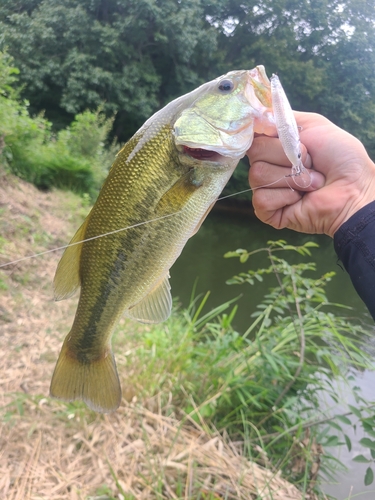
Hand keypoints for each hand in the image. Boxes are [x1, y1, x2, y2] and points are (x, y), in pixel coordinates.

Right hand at [247, 112, 374, 236]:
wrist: (353, 188)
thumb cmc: (340, 157)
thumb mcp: (314, 124)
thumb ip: (282, 118)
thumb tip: (256, 116)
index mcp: (274, 145)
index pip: (252, 134)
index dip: (262, 132)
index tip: (278, 133)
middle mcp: (266, 165)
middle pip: (255, 152)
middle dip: (286, 156)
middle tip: (309, 163)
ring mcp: (265, 188)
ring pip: (258, 175)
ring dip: (291, 178)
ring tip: (310, 183)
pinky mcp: (266, 211)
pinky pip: (261, 198)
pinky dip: (285, 197)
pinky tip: (299, 199)